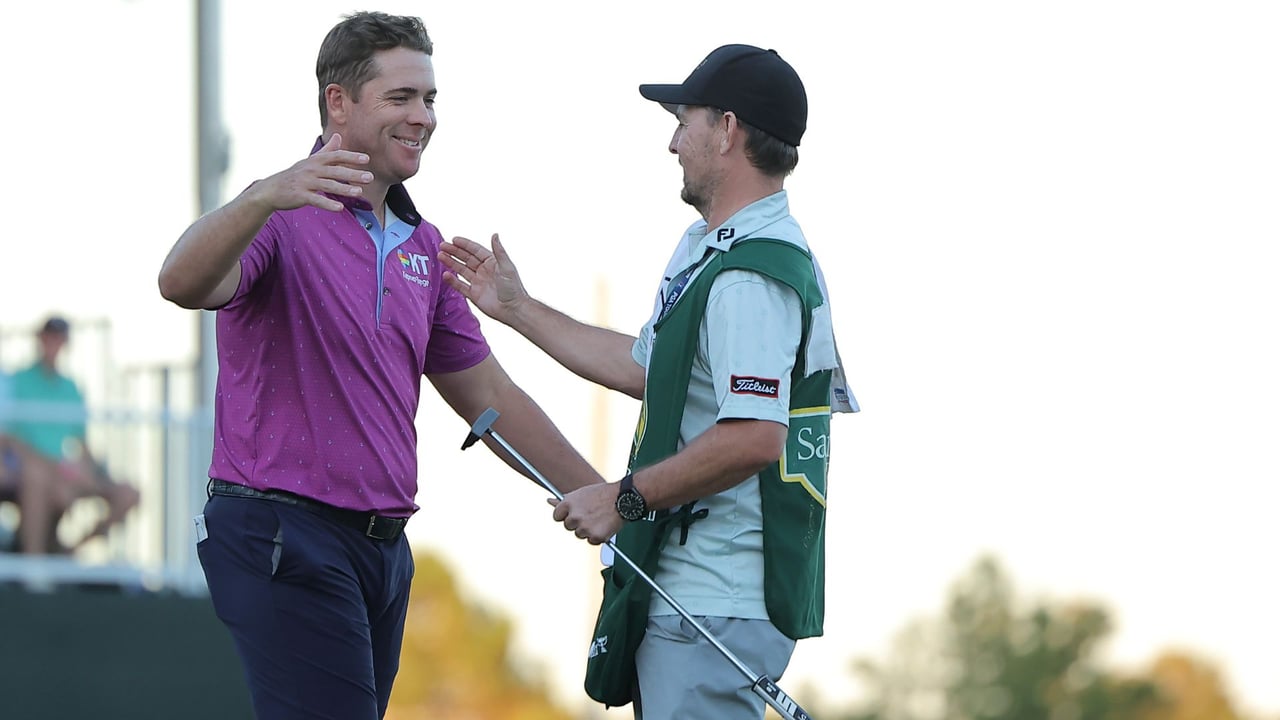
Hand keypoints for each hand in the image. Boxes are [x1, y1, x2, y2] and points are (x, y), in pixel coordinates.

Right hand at [251, 133, 371, 212]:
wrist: (271, 189)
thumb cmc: (295, 175)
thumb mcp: (310, 161)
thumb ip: (327, 150)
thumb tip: (339, 136)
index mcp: (315, 160)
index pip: (336, 156)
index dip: (351, 157)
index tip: (366, 159)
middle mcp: (311, 169)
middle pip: (335, 170)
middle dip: (353, 173)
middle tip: (370, 177)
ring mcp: (305, 182)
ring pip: (328, 185)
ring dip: (344, 189)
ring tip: (359, 192)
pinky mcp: (300, 196)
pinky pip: (316, 200)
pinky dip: (328, 204)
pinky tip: (340, 208)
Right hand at [438, 234, 528, 324]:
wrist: (513, 309)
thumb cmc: (514, 288)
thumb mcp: (506, 267)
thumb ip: (499, 251)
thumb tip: (495, 235)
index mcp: (492, 263)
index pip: (475, 250)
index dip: (465, 244)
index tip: (454, 239)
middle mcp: (484, 271)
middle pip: (466, 258)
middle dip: (454, 252)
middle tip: (442, 246)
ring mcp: (478, 282)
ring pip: (461, 270)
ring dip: (451, 263)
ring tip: (440, 256)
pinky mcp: (474, 294)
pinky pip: (460, 285)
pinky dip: (452, 280)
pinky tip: (445, 274)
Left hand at [548, 482, 623, 544]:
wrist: (623, 498)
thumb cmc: (603, 494)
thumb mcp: (582, 493)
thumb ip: (565, 500)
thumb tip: (549, 500)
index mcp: (568, 503)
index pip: (556, 516)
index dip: (565, 515)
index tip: (573, 513)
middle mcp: (574, 516)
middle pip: (568, 526)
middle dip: (577, 522)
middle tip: (590, 514)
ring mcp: (584, 528)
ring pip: (580, 534)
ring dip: (588, 529)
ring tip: (599, 518)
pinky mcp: (595, 537)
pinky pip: (592, 540)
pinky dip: (598, 536)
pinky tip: (605, 524)